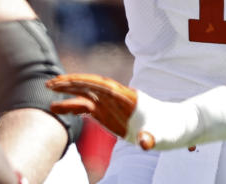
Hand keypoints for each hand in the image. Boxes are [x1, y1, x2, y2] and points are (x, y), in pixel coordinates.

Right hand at [48, 74, 225, 150]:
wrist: (177, 127)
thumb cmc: (171, 129)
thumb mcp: (163, 135)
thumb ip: (152, 138)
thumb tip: (144, 143)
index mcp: (128, 98)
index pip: (101, 85)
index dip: (82, 83)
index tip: (65, 82)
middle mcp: (118, 99)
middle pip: (90, 86)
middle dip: (70, 84)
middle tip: (48, 84)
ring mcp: (114, 107)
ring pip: (88, 97)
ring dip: (70, 96)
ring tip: (49, 101)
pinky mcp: (112, 117)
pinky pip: (90, 109)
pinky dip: (75, 108)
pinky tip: (60, 109)